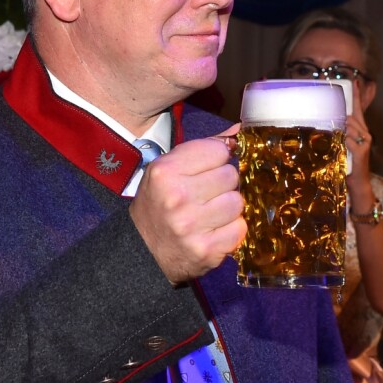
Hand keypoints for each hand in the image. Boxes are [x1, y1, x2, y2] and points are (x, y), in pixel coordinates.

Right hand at [129, 124, 245, 284]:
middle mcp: (178, 196)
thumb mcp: (169, 168)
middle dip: (223, 183)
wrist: (143, 250)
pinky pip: (239, 229)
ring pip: (238, 202)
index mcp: (166, 171)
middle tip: (207, 193)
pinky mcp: (206, 249)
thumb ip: (204, 148)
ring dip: (229, 207)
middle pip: (230, 175)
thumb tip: (238, 132)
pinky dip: (231, 229)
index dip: (216, 159)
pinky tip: (214, 230)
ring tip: (211, 212)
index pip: (218, 150)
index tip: (207, 169)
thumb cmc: (159, 202)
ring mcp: (192, 225)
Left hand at [345, 80, 373, 207]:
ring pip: (349, 126)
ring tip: (335, 136)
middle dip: (343, 112)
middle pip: (353, 115)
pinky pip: (349, 139)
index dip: (357, 95)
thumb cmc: (346, 161)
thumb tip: (326, 120)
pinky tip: (340, 144)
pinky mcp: (362, 150)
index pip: (359, 109)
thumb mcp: (341, 143)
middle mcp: (365, 132)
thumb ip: (338, 131)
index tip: (354, 81)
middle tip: (333, 111)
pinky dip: (342, 140)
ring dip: (340, 129)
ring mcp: (365, 141)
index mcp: (360, 129)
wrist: (356, 181)